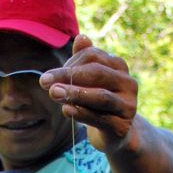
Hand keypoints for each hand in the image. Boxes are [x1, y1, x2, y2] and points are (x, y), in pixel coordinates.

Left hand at [39, 34, 137, 153]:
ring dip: (74, 94)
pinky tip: (66, 110)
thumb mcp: (89, 81)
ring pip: (101, 96)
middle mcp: (128, 83)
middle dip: (68, 76)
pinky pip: (100, 118)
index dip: (70, 63)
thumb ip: (84, 61)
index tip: (49, 75)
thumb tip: (80, 38)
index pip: (93, 56)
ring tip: (53, 93)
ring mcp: (128, 105)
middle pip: (97, 74)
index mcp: (119, 66)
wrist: (115, 134)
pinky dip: (82, 113)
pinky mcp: (122, 126)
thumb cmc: (97, 103)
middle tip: (44, 81)